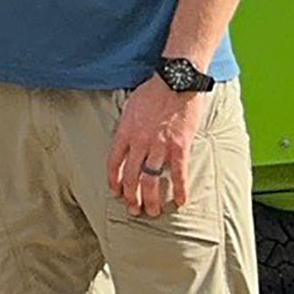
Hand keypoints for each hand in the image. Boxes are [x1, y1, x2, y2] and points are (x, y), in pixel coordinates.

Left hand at [108, 76, 209, 216]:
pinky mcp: (180, 146)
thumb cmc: (152, 91)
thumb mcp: (130, 107)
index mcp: (125, 131)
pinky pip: (178, 173)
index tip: (115, 192)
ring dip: (150, 198)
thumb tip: (126, 142)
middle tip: (132, 210)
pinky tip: (180, 201)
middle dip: (130, 196)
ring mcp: (159, 145)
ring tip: (151, 212)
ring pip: (151, 179)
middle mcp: (139, 141)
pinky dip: (180, 189)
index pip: (113, 162)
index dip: (113, 180)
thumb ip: (127, 127)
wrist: (175, 81)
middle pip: (130, 175)